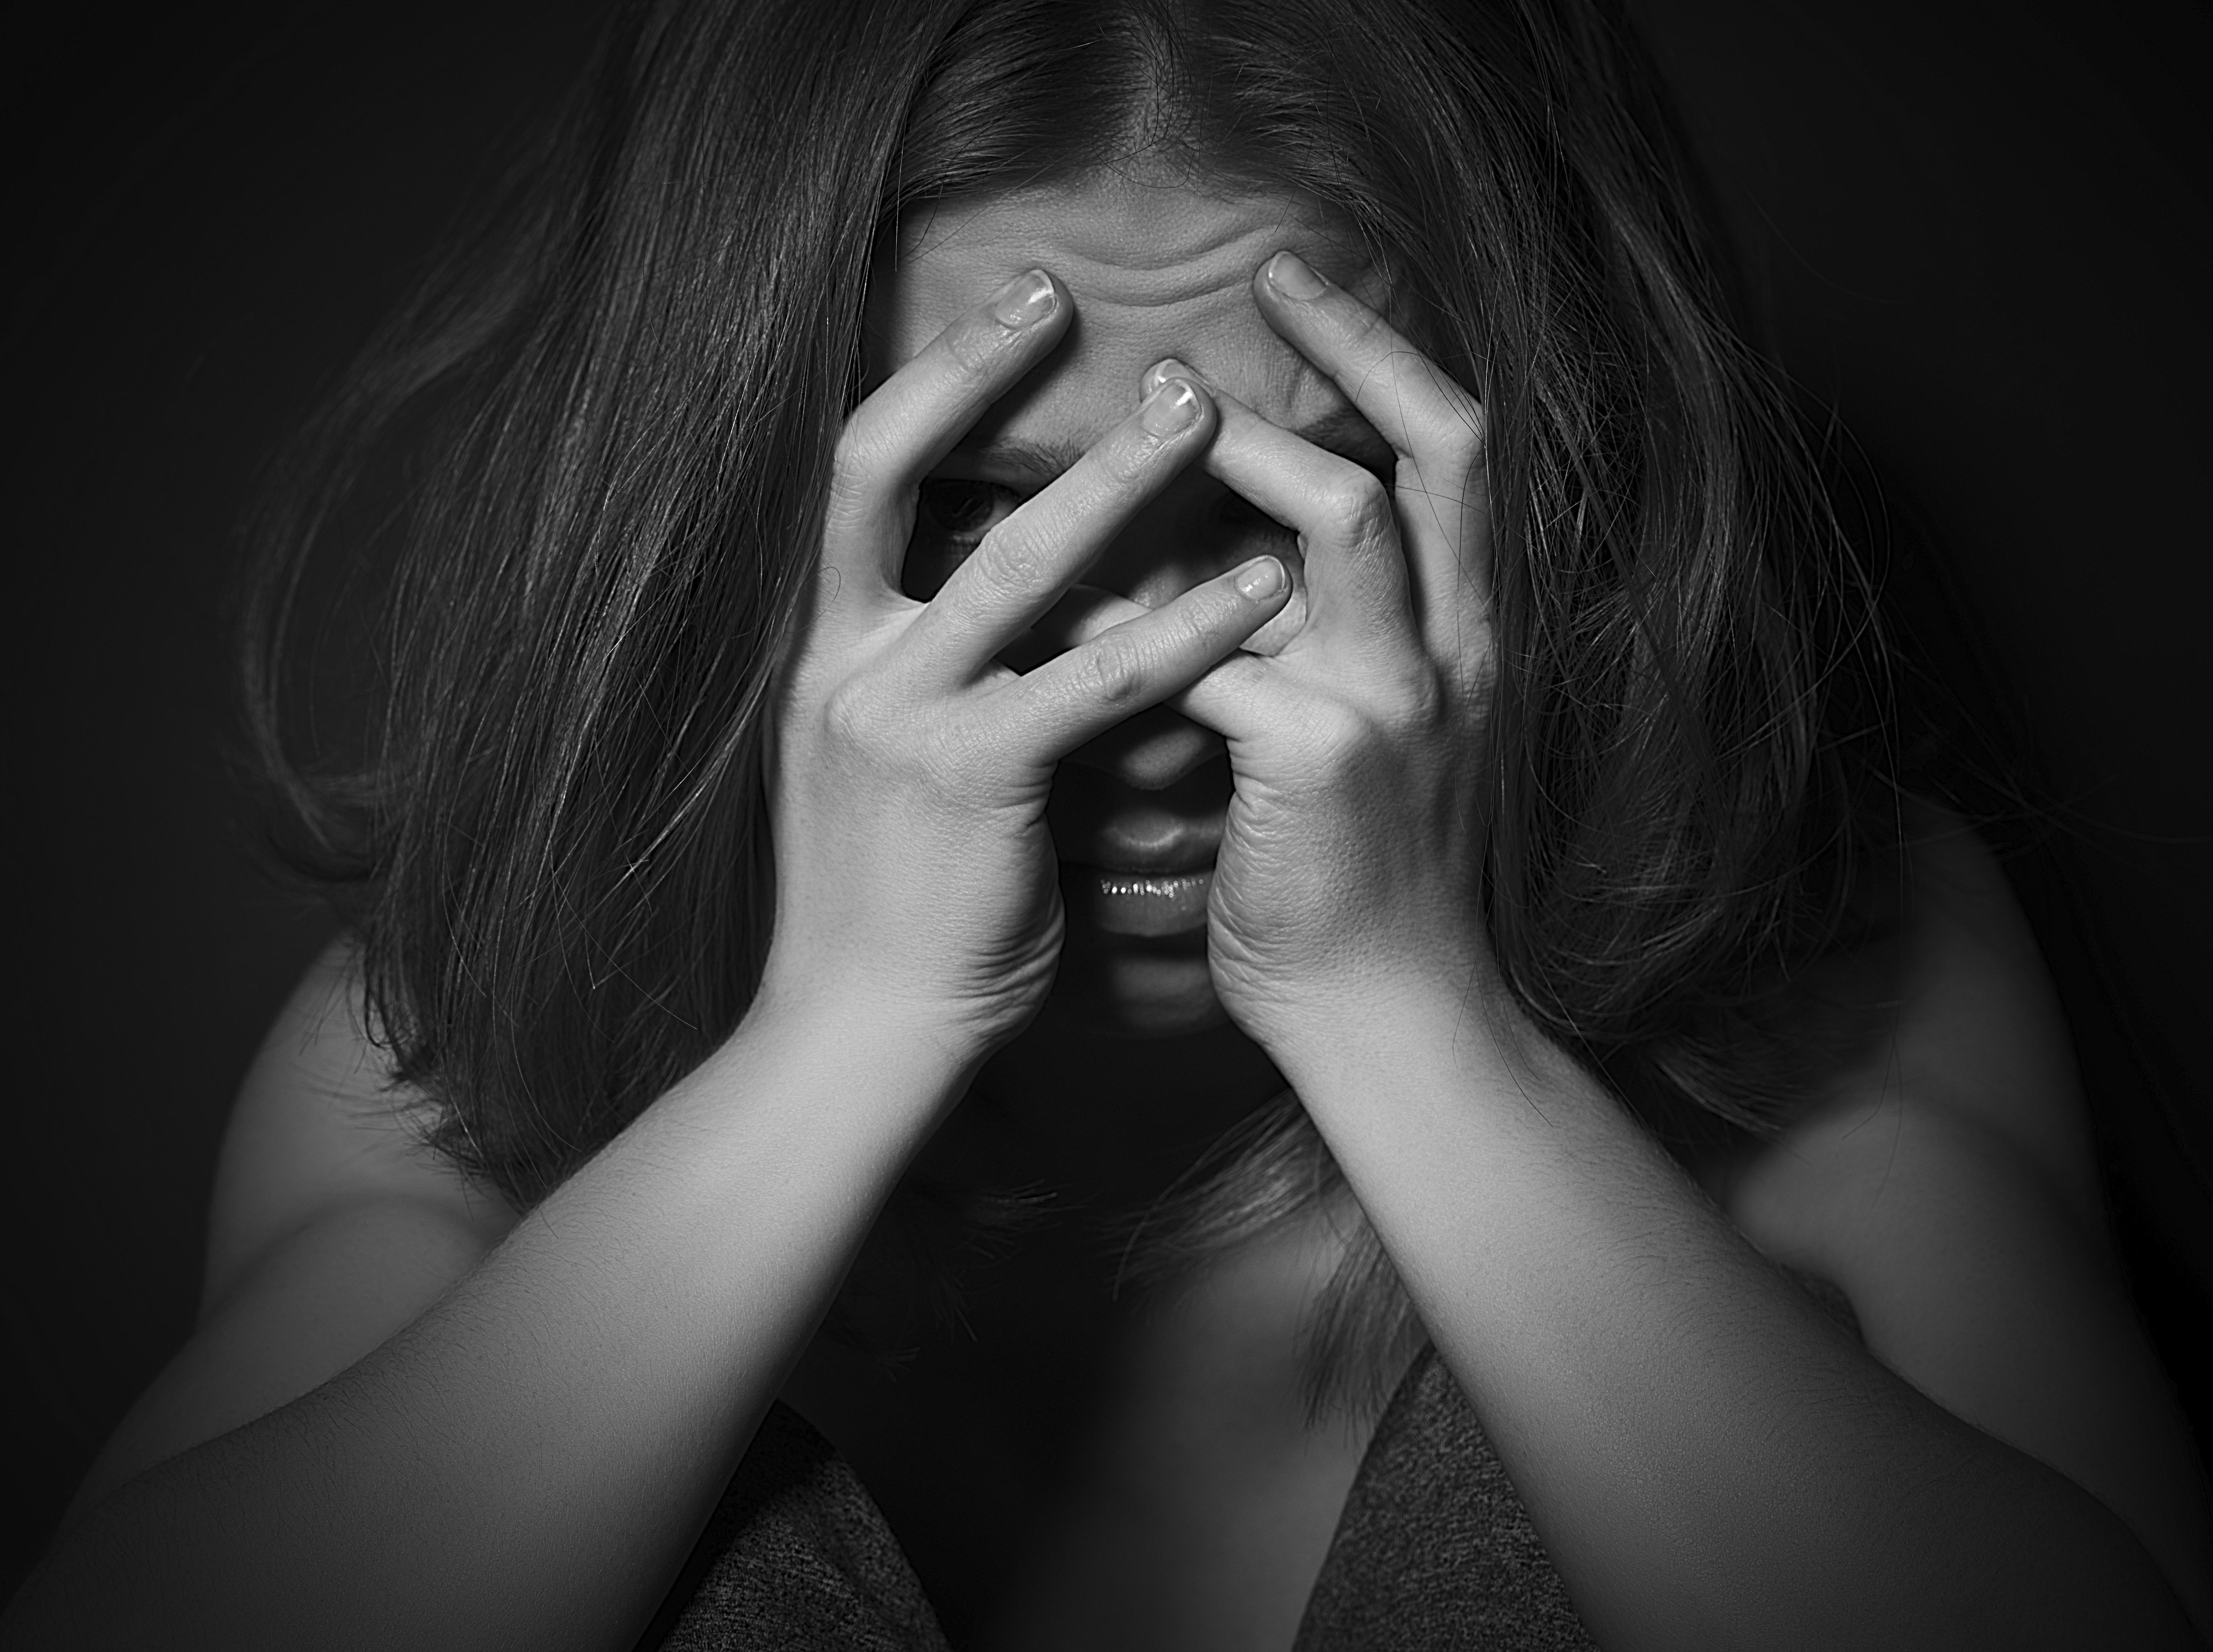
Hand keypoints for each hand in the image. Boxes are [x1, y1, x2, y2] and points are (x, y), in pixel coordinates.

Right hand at [760, 269, 1293, 1060]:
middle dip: (993, 381)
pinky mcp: (970, 783)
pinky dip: (1181, 630)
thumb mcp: (886, 756)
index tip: (1017, 305)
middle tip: (1089, 305)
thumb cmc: (893, 897)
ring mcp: (901, 717)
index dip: (933, 379)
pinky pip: (1093, 683)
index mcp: (825, 646)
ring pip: (1012, 568)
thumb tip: (1020, 585)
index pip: (857, 473)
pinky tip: (1255, 589)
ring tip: (1207, 416)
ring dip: (1114, 483)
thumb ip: (938, 666)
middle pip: (899, 478)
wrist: (858, 1027)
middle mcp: (847, 661)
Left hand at [1157, 252, 1496, 1058]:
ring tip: (1151, 434)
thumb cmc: (1361, 875)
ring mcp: (1396, 698)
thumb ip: (1331, 642)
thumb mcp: (1382, 735)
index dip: (1392, 358)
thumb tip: (1232, 560)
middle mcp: (1455, 650)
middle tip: (1253, 293)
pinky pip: (1216, 651)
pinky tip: (1076, 631)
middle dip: (1349, 353)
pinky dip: (1141, 632)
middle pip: (1432, 452)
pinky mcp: (1319, 756)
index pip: (1462, 454)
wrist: (1386, 1012)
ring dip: (1245, 463)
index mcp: (1471, 636)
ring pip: (1339, 521)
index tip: (1303, 290)